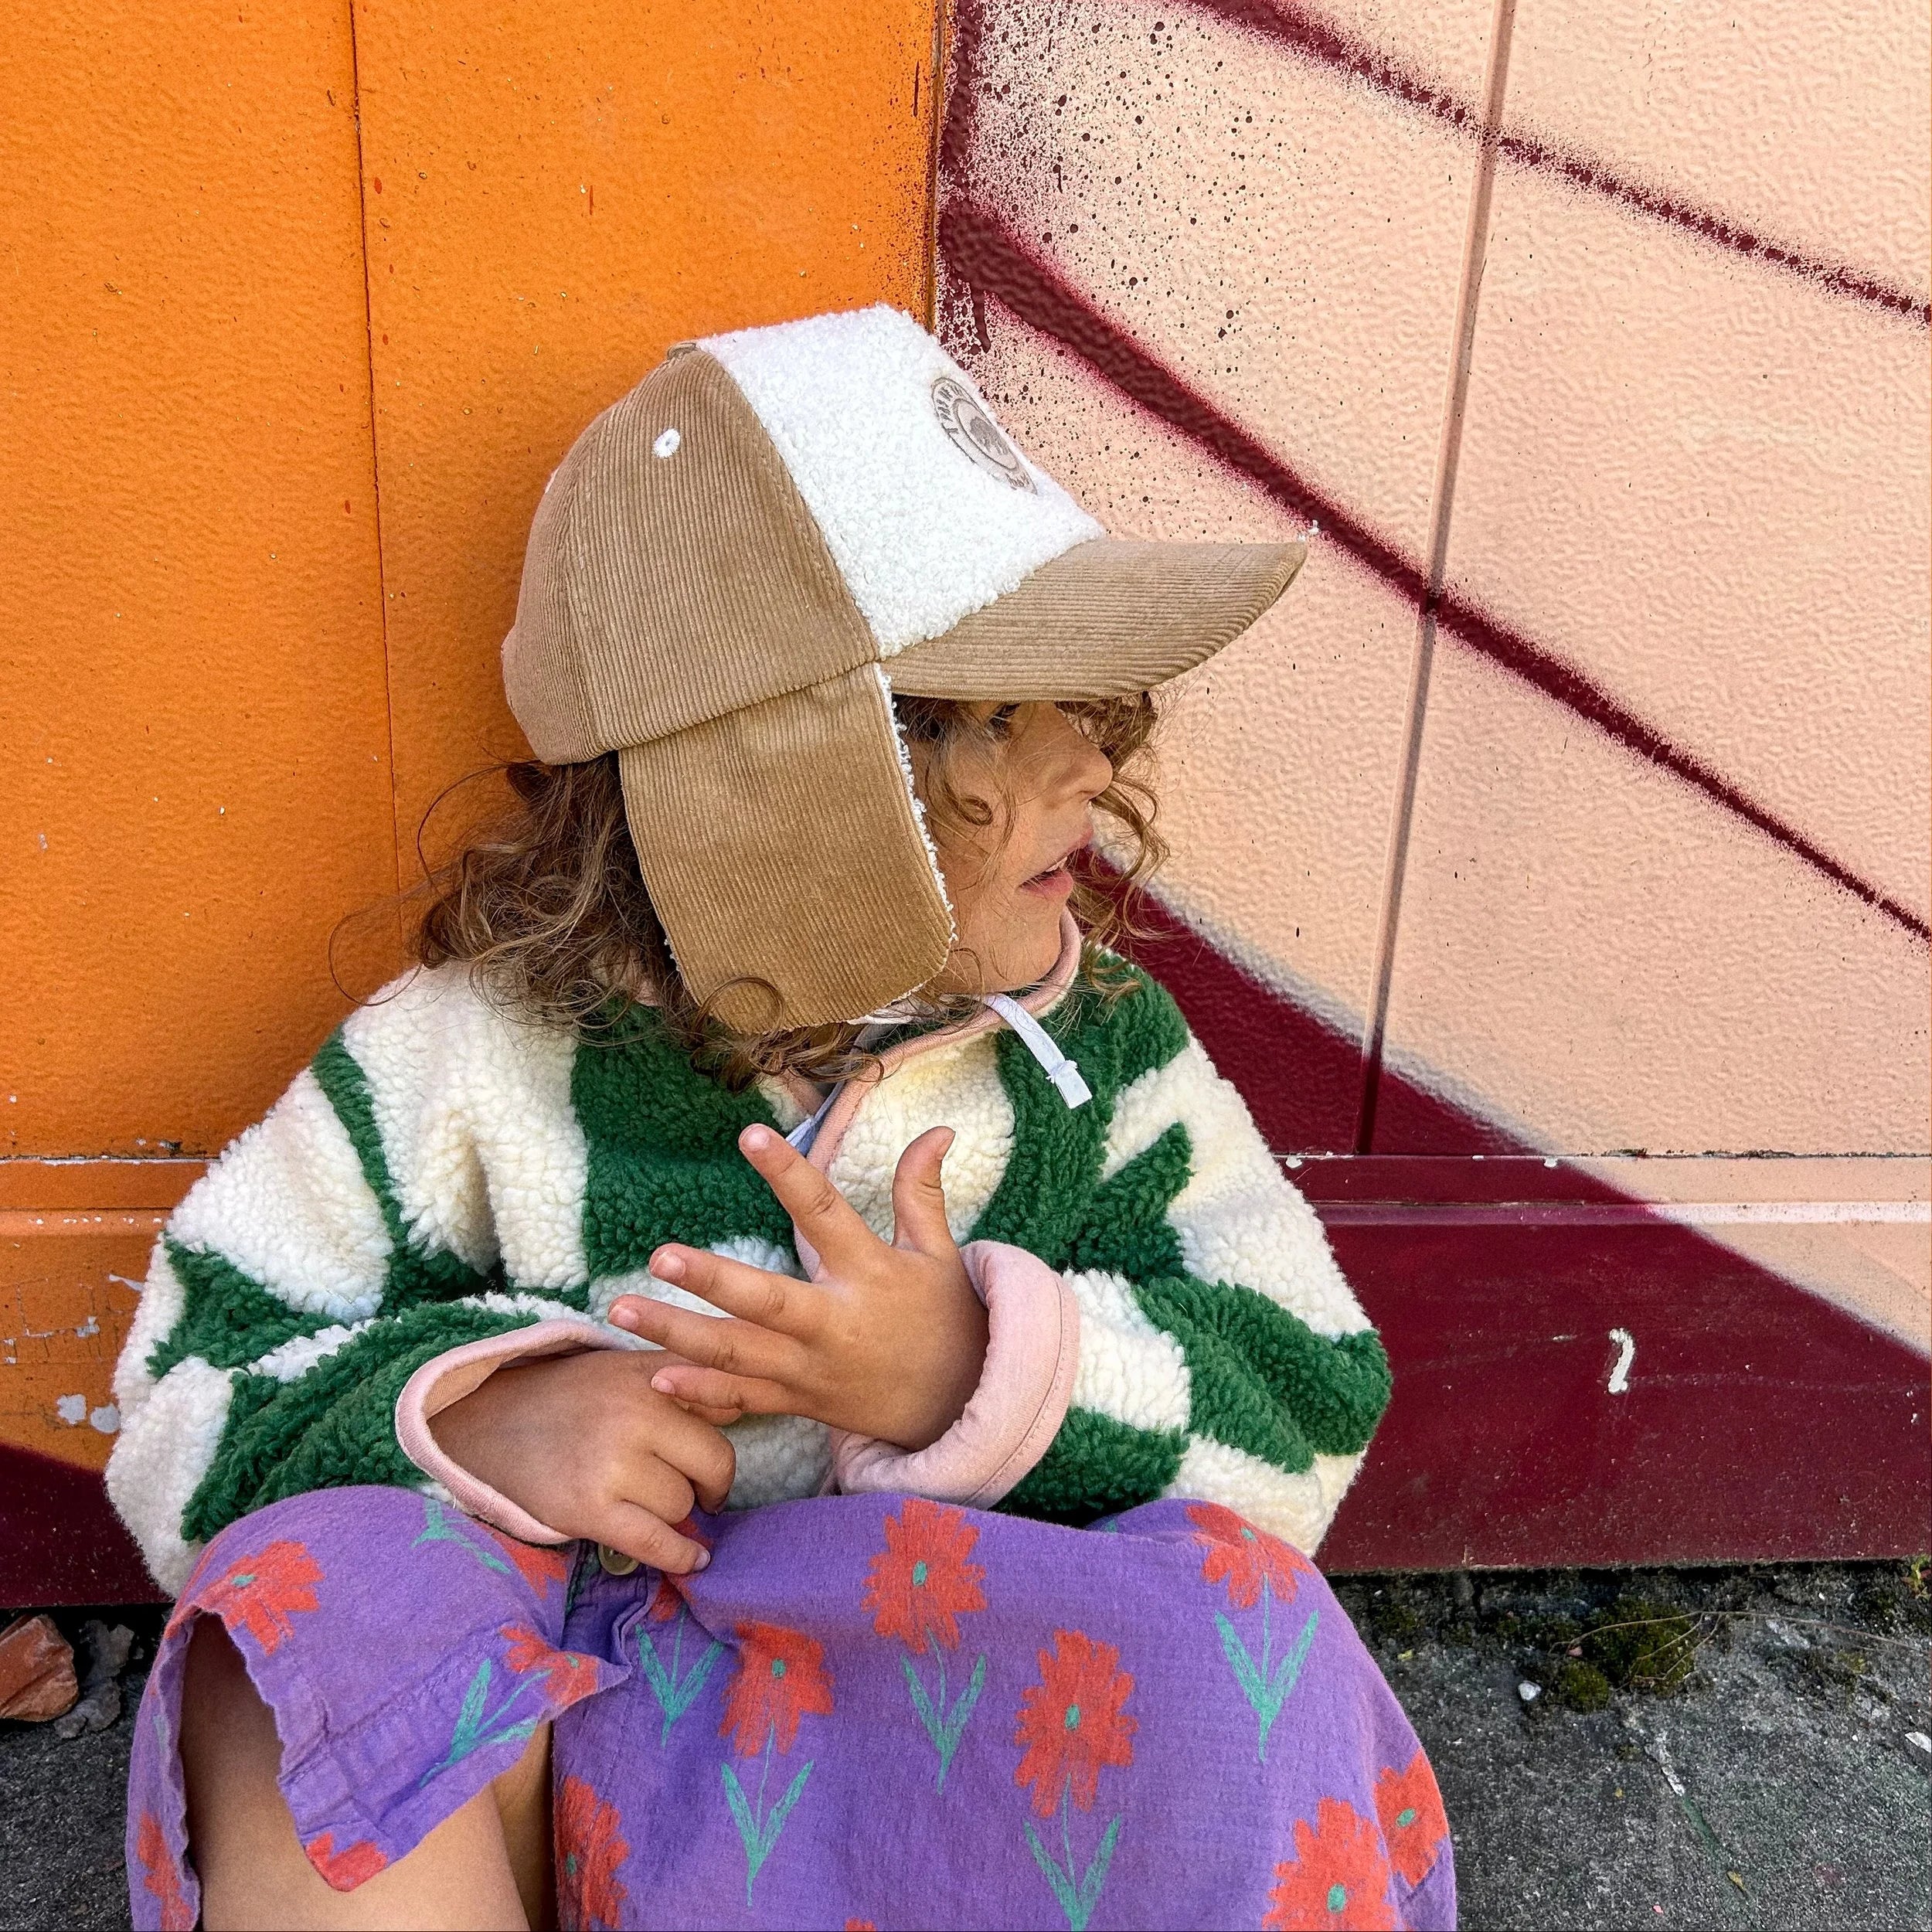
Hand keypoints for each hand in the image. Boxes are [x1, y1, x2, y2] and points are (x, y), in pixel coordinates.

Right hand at [430, 1348, 733, 1573]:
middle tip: (701, 1490)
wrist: (490, 1421)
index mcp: (652, 1369)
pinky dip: (681, 1556)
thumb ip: (684, 1379)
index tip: (723, 1447)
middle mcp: (637, 1409)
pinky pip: (657, 1541)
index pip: (726, 1399)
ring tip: (649, 1501)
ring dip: (675, 1511)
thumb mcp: (627, 1368)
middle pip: (714, 1461)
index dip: (734, 1429)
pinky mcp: (589, 1507)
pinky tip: (693, 1559)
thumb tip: (744, 1406)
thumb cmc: (573, 1397)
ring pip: (682, 1503)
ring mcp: (613, 1459)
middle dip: (711, 1483)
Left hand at [609, 1123, 988, 1451]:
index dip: (788, 1174)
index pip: (824, 1213)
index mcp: (869, 1272)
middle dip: (712, 1280)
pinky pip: (743, 1399)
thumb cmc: (945, 1318)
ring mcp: (810, 1368)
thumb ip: (922, 1191)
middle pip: (766, 1301)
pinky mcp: (797, 1401)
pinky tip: (654, 1377)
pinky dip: (700, 1393)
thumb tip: (940, 1128)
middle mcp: (834, 1323)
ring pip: (737, 1354)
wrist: (958, 1407)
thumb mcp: (939, 1254)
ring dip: (677, 1334)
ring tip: (621, 1311)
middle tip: (660, 1255)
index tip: (750, 1134)